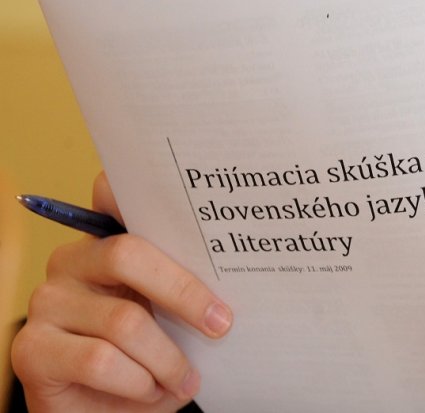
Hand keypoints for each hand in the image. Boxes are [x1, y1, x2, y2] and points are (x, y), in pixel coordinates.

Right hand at [11, 172, 233, 412]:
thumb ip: (185, 283)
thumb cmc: (147, 356)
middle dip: (185, 293)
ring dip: (167, 358)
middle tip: (221, 325)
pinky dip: (138, 381)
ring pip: (123, 320)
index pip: (111, 194)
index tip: (184, 201)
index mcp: (106, 242)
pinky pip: (100, 360)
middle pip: (127, 254)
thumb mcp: (170, 316)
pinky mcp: (32, 348)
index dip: (139, 190)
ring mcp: (47, 302)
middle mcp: (70, 261)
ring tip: (187, 380)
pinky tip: (153, 392)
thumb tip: (235, 272)